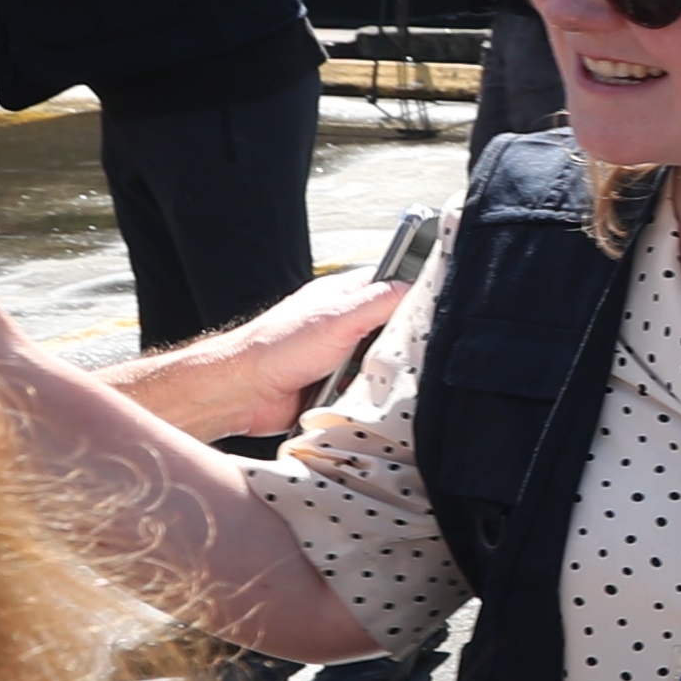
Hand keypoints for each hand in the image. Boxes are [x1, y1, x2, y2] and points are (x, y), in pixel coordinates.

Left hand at [149, 268, 412, 439]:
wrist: (243, 393)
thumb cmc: (276, 349)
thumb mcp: (338, 318)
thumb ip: (380, 301)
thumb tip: (416, 288)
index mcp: (344, 296)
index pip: (394, 284)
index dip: (417, 294)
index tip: (437, 308)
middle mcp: (344, 323)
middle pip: (395, 328)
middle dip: (403, 341)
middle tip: (408, 350)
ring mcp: (341, 355)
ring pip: (385, 361)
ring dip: (385, 372)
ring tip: (381, 375)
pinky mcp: (338, 385)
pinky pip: (370, 389)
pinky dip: (372, 395)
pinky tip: (367, 396)